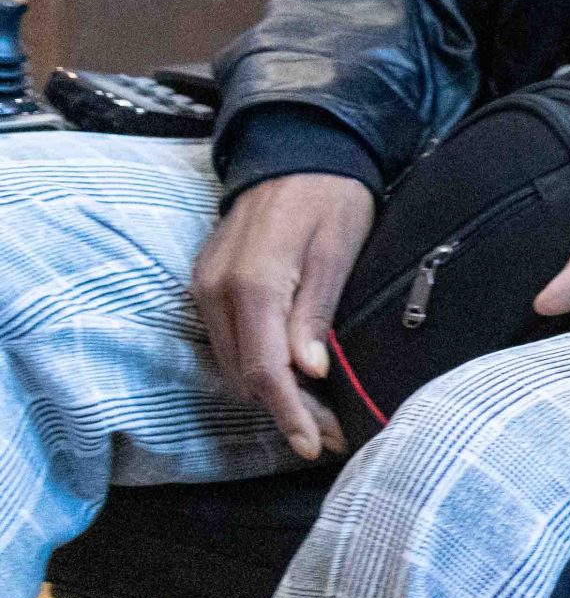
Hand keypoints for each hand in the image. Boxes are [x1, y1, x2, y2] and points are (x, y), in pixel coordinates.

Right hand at [191, 171, 374, 460]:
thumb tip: (309, 371)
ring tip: (318, 416)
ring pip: (231, 363)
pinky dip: (255, 367)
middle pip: (244, 374)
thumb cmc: (330, 198)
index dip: (289, 414)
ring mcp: (204, 288)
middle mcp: (216, 291)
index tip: (315, 445)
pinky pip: (227, 341)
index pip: (264, 370)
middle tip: (333, 436)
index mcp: (253, 283)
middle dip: (285, 412)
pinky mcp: (206, 285)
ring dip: (270, 394)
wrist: (295, 151)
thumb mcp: (338, 251)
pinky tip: (290, 380)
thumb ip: (317, 312)